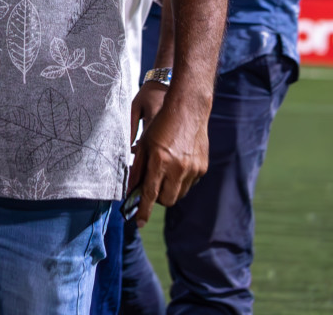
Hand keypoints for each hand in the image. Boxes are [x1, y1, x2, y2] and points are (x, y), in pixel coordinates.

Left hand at [127, 93, 210, 226]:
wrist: (188, 110)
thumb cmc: (161, 124)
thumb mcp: (143, 143)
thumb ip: (137, 167)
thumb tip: (130, 188)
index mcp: (160, 160)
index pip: (149, 193)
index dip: (143, 210)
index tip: (137, 223)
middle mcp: (178, 167)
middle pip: (166, 200)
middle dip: (157, 199)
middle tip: (150, 188)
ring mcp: (193, 169)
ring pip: (179, 194)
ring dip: (169, 191)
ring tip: (163, 174)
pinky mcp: (202, 168)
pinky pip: (189, 184)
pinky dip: (180, 182)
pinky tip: (176, 166)